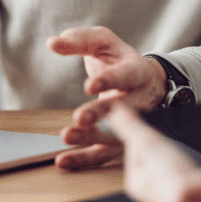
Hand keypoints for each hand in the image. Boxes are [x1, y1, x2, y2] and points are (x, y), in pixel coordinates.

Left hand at [47, 26, 167, 168]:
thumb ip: (79, 40)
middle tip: (80, 117)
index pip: (126, 76)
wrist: (148, 83)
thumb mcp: (104, 42)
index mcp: (138, 71)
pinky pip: (105, 153)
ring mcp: (134, 123)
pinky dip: (84, 159)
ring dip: (91, 139)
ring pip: (117, 135)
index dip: (110, 81)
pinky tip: (64, 160)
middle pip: (125, 109)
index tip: (90, 86)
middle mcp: (140, 99)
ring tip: (67, 136)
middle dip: (102, 114)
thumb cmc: (120, 59)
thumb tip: (52, 43)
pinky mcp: (122, 140)